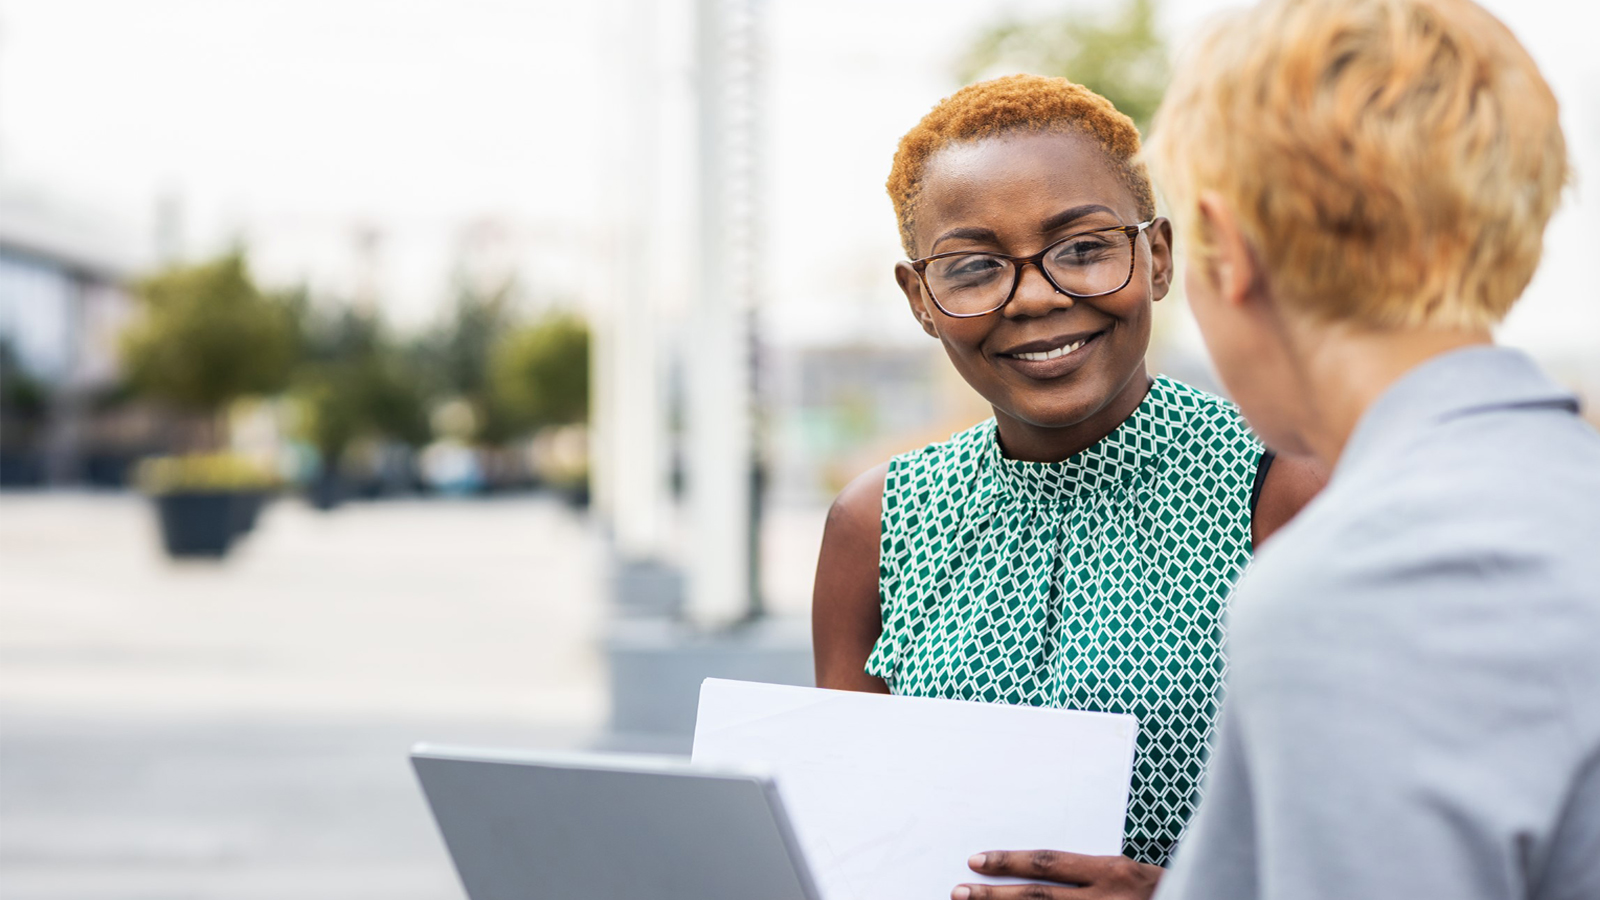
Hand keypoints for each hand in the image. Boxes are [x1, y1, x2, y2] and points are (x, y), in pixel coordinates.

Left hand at [952, 849, 1162, 899]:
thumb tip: (1046, 871)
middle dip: (993, 897)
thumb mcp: (1135, 874)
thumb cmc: (1172, 889)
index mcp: (1113, 873)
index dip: (1010, 862)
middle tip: (958, 892)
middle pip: (1038, 898)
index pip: (1049, 864)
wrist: (1202, 894)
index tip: (976, 860)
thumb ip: (1095, 873)